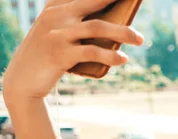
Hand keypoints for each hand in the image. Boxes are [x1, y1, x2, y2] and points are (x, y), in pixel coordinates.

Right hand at [2, 0, 143, 101]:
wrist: (24, 79)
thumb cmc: (49, 55)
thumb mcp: (60, 33)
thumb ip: (78, 24)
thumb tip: (116, 31)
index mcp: (56, 7)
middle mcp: (56, 16)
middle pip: (95, 3)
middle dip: (118, 2)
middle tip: (136, 7)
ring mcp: (57, 34)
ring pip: (97, 27)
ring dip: (123, 32)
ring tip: (140, 39)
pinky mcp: (60, 54)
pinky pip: (91, 52)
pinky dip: (110, 55)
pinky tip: (123, 59)